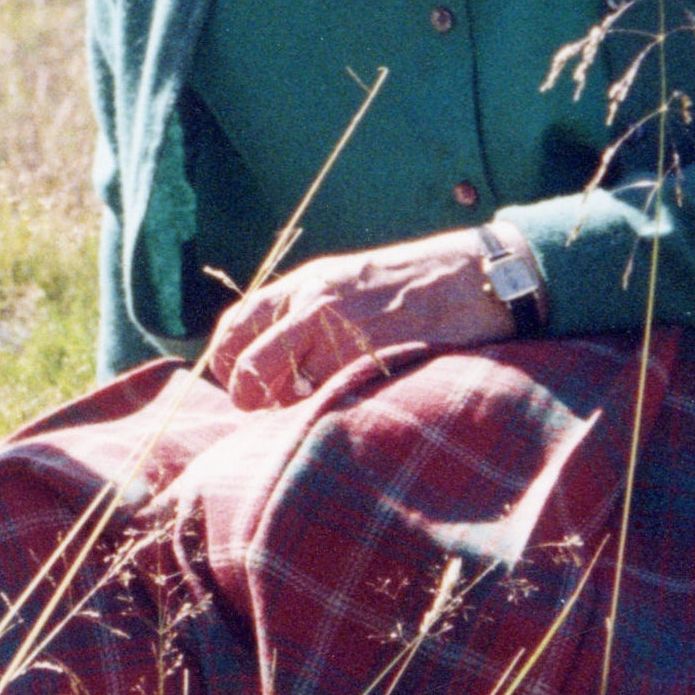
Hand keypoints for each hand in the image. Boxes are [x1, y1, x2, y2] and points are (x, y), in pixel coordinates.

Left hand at [202, 228, 520, 409]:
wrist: (469, 278)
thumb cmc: (404, 285)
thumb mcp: (341, 282)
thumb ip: (299, 312)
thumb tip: (258, 361)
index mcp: (300, 285)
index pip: (234, 326)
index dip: (225, 364)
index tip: (236, 385)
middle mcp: (312, 305)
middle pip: (251, 367)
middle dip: (248, 398)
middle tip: (261, 413)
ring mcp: (343, 334)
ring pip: (289, 393)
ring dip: (291, 413)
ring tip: (308, 416)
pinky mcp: (374, 361)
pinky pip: (331, 403)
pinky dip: (326, 416)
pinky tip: (340, 416)